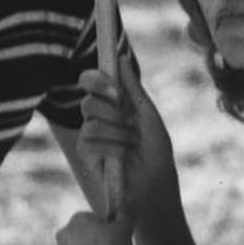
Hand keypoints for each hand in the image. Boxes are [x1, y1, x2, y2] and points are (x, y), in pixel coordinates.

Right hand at [76, 55, 176, 224]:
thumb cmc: (156, 152)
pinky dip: (109, 148)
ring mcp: (91, 137)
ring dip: (116, 133)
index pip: (90, 82)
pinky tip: (122, 157)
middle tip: (129, 121)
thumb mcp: (148, 116)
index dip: (96, 80)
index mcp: (113, 103)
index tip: (114, 90)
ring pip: (89, 123)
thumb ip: (133, 88)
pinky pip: (87, 142)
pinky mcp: (87, 157)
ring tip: (131, 145)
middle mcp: (99, 117)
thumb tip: (121, 57)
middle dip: (112, 112)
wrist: (156, 186)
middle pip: (88, 102)